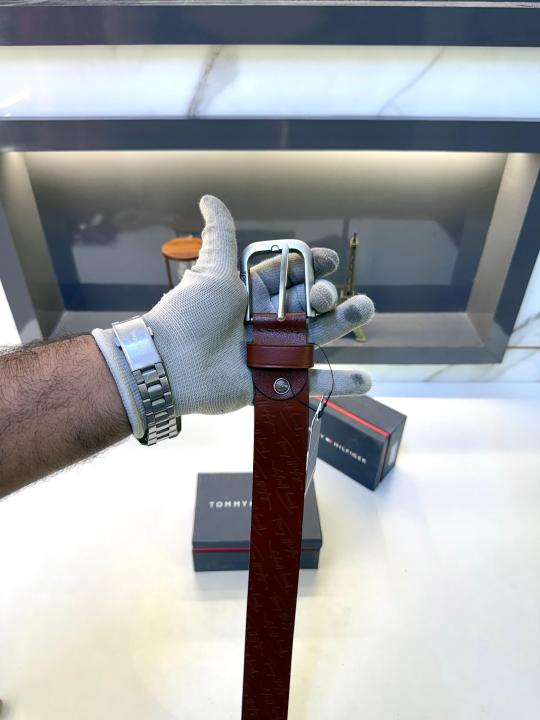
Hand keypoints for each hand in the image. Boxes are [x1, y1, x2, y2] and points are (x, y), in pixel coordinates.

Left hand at [93, 196, 373, 438]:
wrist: (172, 365)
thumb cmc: (190, 314)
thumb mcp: (211, 271)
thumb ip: (221, 236)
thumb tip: (208, 198)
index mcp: (252, 293)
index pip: (291, 274)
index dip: (312, 265)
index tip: (329, 260)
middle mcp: (266, 321)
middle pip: (309, 304)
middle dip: (328, 295)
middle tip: (328, 295)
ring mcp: (273, 352)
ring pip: (318, 336)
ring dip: (344, 323)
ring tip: (364, 309)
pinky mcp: (276, 382)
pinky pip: (314, 383)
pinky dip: (341, 384)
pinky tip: (366, 379)